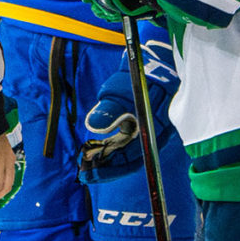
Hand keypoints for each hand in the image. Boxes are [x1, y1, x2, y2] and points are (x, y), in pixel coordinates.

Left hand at [75, 67, 143, 183]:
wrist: (151, 66)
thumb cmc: (136, 77)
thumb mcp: (122, 89)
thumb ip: (110, 108)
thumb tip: (93, 124)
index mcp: (153, 129)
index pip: (133, 159)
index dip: (112, 169)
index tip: (91, 173)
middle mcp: (154, 136)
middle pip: (132, 161)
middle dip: (108, 170)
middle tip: (85, 174)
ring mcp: (149, 133)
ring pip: (129, 155)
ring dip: (109, 162)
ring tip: (87, 166)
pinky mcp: (141, 129)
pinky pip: (128, 147)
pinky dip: (112, 152)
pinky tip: (97, 152)